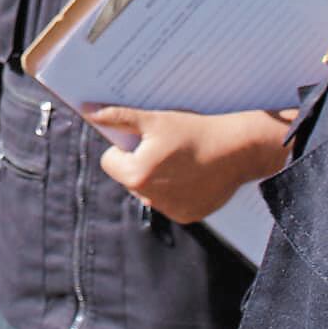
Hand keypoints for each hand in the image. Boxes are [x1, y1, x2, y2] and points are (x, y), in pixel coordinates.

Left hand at [83, 105, 291, 224]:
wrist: (237, 150)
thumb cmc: (194, 131)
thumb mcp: (155, 120)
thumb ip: (120, 117)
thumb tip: (90, 112)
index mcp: (135, 175)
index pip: (110, 161)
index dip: (124, 146)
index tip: (144, 137)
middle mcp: (149, 198)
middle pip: (129, 176)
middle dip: (140, 161)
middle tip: (166, 146)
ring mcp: (169, 210)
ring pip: (149, 190)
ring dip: (158, 176)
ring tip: (182, 159)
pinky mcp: (187, 216)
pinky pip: (170, 201)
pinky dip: (177, 189)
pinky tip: (194, 173)